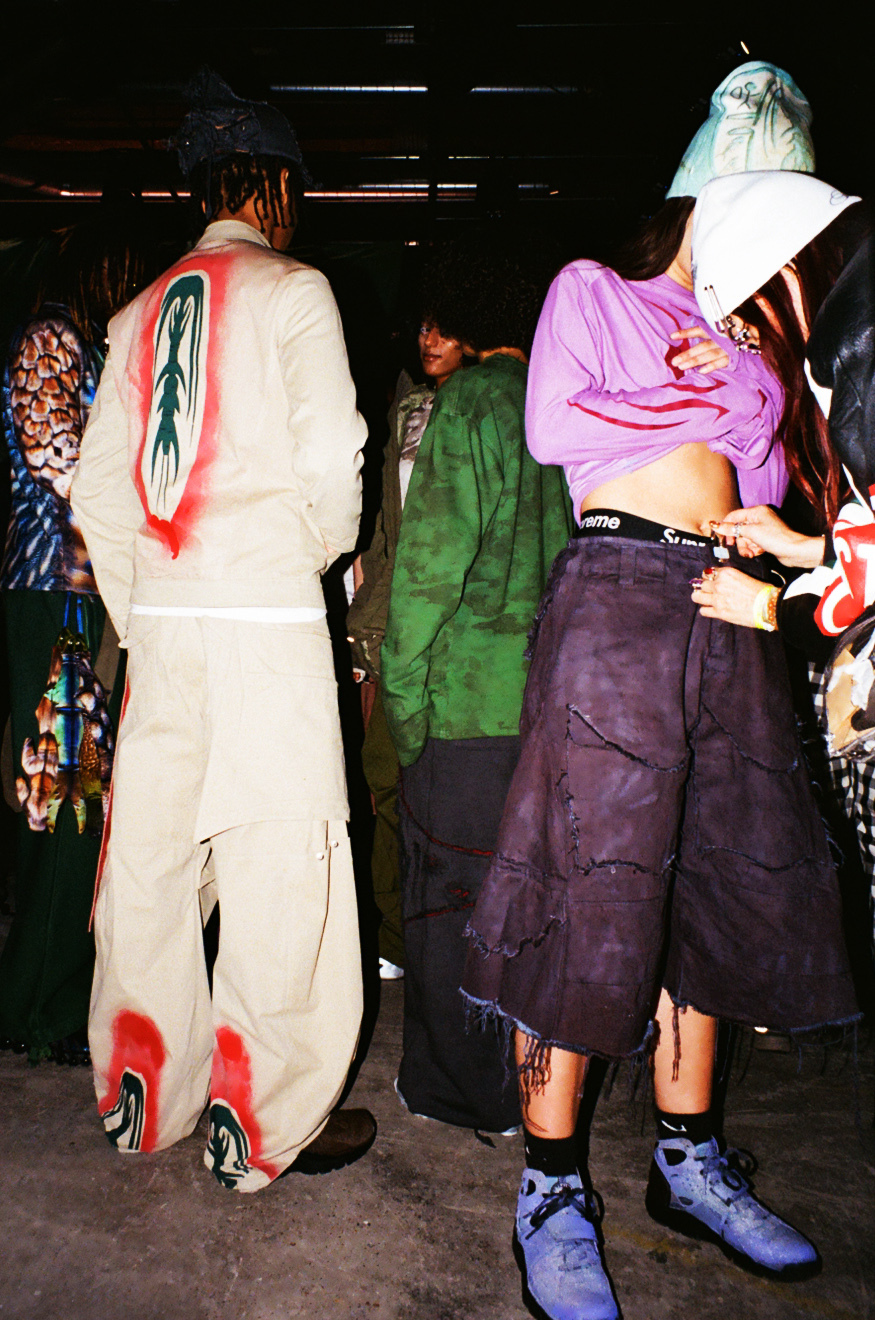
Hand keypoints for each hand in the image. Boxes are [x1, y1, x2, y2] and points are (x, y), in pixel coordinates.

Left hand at [669, 326, 729, 374]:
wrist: (754, 338)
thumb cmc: (732, 333)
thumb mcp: (720, 328)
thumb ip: (707, 330)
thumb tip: (683, 335)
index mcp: (717, 329)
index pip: (700, 330)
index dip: (686, 333)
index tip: (672, 337)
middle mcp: (722, 338)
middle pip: (702, 346)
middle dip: (688, 354)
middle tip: (674, 362)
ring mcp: (728, 347)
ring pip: (709, 355)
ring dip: (695, 361)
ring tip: (681, 367)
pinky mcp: (734, 356)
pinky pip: (722, 362)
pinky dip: (711, 366)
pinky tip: (700, 372)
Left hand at [691, 566, 769, 627]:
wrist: (768, 606)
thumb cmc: (762, 591)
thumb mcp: (744, 577)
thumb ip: (730, 578)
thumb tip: (723, 582)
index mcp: (726, 573)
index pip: (709, 572)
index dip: (710, 577)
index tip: (712, 581)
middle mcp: (719, 584)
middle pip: (702, 584)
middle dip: (705, 587)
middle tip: (709, 591)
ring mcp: (717, 599)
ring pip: (696, 596)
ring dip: (700, 597)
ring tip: (706, 599)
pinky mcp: (719, 612)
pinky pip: (703, 611)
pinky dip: (706, 610)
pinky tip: (711, 609)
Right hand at [710, 506, 824, 567]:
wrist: (793, 551)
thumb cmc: (775, 538)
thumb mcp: (751, 532)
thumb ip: (731, 529)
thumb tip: (715, 525)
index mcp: (756, 511)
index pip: (734, 515)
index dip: (726, 526)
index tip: (720, 537)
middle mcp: (759, 518)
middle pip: (739, 529)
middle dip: (738, 541)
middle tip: (735, 547)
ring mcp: (763, 529)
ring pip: (745, 538)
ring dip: (745, 547)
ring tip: (751, 553)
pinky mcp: (765, 539)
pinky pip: (752, 544)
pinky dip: (752, 549)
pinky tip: (757, 553)